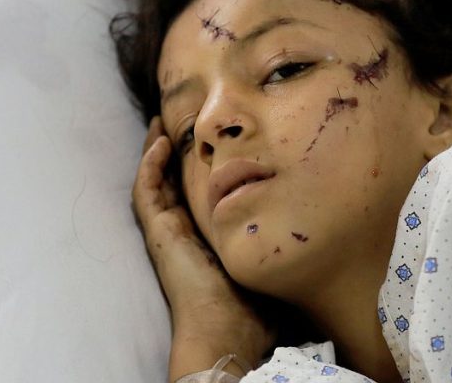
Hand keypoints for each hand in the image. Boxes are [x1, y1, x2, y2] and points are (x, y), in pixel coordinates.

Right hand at [132, 116, 276, 380]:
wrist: (228, 328)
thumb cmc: (252, 308)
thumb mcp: (268, 262)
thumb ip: (275, 242)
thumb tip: (304, 229)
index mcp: (208, 239)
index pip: (199, 196)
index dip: (198, 170)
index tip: (209, 144)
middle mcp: (184, 233)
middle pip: (173, 184)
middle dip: (173, 154)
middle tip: (176, 124)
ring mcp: (167, 231)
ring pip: (154, 182)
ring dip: (155, 152)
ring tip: (160, 124)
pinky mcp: (158, 232)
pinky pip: (146, 190)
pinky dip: (149, 165)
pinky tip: (159, 142)